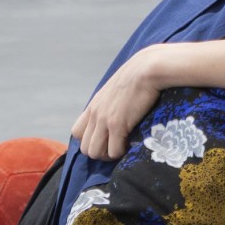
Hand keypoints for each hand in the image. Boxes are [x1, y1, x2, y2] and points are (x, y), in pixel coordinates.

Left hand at [71, 46, 166, 161]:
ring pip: (95, 153)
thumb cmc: (138, 76)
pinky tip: (132, 145)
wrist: (147, 69)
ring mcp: (104, 121)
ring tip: (123, 149)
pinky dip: (122, 153)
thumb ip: (111, 102)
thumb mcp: (117, 89)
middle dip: (100, 152)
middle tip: (116, 148)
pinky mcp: (118, 125)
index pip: (77, 132)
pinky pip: (114, 151)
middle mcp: (95, 114)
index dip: (90, 140)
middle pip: (85, 147)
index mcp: (93, 106)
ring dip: (109, 155)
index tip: (106, 139)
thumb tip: (118, 111)